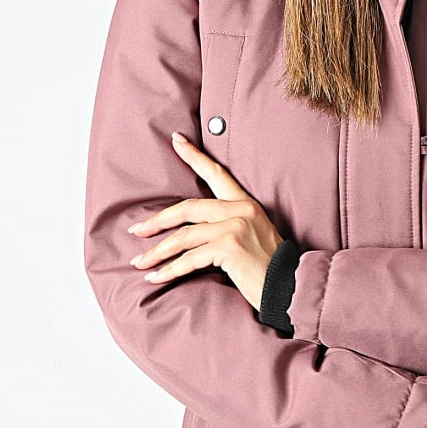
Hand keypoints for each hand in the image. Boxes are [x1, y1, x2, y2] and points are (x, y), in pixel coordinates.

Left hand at [127, 132, 282, 310]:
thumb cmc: (270, 268)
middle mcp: (241, 210)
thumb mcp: (253, 237)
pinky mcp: (229, 247)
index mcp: (246, 204)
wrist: (290, 287)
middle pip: (187, 208)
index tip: (176, 140)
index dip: (194, 156)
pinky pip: (189, 258)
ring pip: (183, 236)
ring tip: (140, 263)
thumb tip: (194, 231)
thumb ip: (229, 226)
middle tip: (136, 231)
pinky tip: (156, 278)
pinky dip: (169, 270)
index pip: (217, 174)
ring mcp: (235, 227)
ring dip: (157, 252)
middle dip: (157, 221)